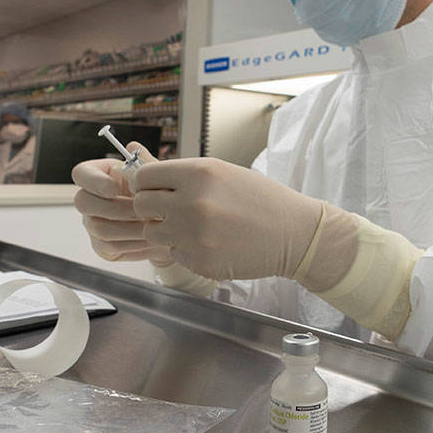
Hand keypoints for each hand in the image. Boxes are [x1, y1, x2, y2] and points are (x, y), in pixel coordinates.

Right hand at [71, 144, 171, 263]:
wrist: (169, 224)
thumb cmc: (156, 195)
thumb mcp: (155, 178)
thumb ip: (146, 164)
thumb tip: (133, 147)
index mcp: (100, 175)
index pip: (81, 173)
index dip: (94, 181)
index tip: (114, 188)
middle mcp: (91, 199)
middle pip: (83, 202)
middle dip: (115, 207)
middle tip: (141, 209)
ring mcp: (93, 223)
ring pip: (99, 227)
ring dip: (129, 227)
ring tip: (153, 224)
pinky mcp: (102, 245)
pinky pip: (111, 246)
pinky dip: (134, 242)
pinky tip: (151, 238)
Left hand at [131, 157, 323, 280]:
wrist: (293, 233)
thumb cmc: (260, 199)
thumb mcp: (222, 172)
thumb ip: (182, 174)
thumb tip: (139, 171)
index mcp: (198, 173)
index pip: (143, 177)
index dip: (145, 184)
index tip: (154, 189)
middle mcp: (192, 202)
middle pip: (141, 205)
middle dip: (152, 208)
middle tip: (170, 210)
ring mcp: (194, 235)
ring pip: (153, 233)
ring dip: (167, 231)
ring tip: (194, 227)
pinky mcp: (199, 261)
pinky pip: (174, 253)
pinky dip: (186, 250)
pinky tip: (211, 243)